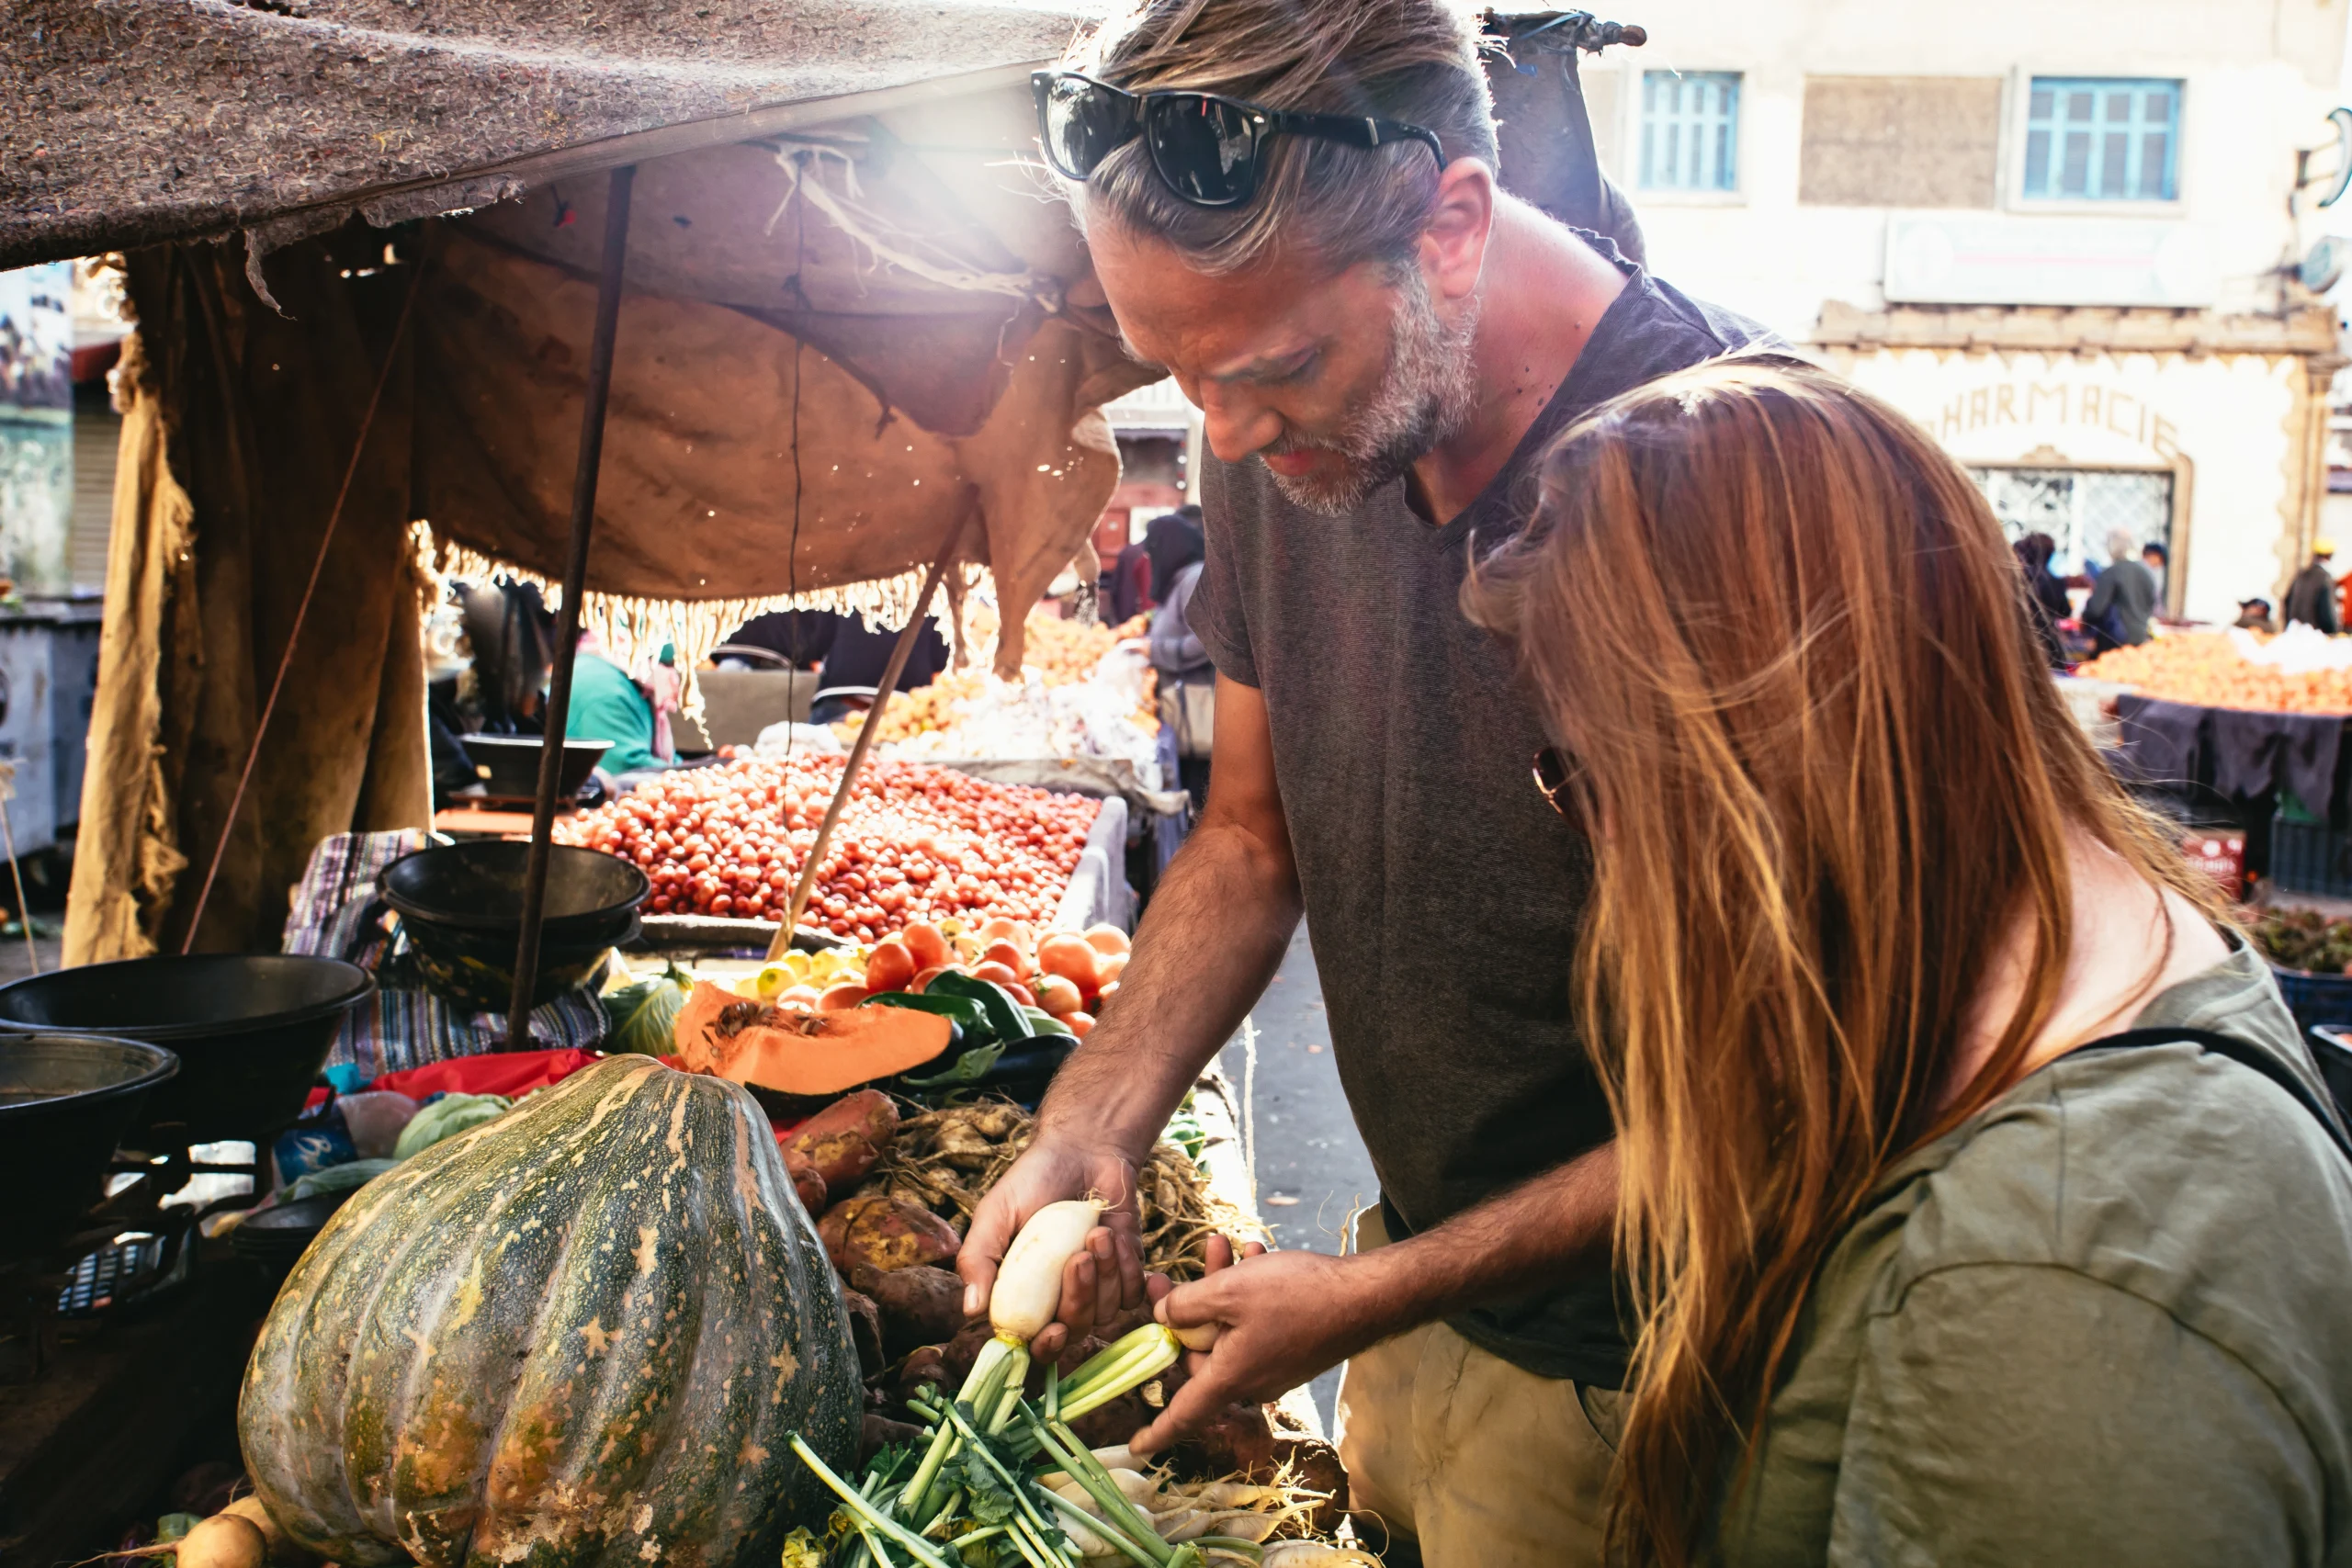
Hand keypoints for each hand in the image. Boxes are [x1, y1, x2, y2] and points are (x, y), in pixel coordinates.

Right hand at [955, 1129, 1147, 1361]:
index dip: (1046, 1347)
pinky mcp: (1125, 1272)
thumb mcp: (995, 1214)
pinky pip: (1133, 1293)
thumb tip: (971, 1312)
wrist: (1082, 1149)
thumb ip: (978, 1260)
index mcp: (1022, 1295)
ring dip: (1106, 1274)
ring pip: (1108, 1312)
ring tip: (1096, 1233)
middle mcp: (1059, 1299)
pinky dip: (1129, 1268)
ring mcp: (1096, 1287)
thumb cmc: (1031, 1181)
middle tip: (1079, 1256)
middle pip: (1075, 1329)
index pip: (1034, 1343)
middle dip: (1080, 1298)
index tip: (1054, 1330)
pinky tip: (1115, 1236)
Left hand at [1130, 1243, 1393, 1457]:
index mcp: (1229, 1378)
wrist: (1366, 1297)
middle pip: (1200, 1354)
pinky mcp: (1292, 1349)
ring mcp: (1274, 1366)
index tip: (1133, 1447)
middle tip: (1168, 1273)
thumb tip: (1163, 1316)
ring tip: (1221, 1246)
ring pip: (1227, 1330)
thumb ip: (1185, 1305)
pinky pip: (1254, 1326)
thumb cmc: (1297, 1296)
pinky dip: (1247, 1294)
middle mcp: (1251, 1381)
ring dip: (1219, 1290)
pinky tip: (1252, 1255)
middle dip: (1185, 1311)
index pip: (1183, 1414)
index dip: (1156, 1432)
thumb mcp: (1230, 1291)